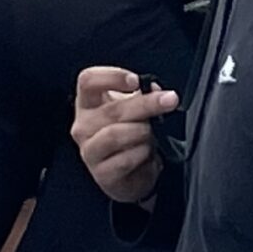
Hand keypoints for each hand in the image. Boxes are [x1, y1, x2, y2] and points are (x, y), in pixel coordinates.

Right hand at [75, 65, 175, 205]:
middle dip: (146, 103)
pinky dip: (141, 153)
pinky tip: (148, 151)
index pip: (88, 80)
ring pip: (115, 135)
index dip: (112, 77)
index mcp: (88, 102)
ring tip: (153, 132)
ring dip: (142, 131)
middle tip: (169, 100)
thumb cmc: (130, 133)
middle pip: (112, 108)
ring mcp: (89, 151)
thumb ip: (143, 94)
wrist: (132, 173)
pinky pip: (124, 160)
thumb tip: (155, 90)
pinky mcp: (101, 174)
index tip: (136, 81)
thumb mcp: (134, 108)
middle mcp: (83, 125)